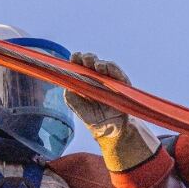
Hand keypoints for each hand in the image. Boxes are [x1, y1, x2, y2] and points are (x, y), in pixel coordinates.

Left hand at [64, 53, 159, 171]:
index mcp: (85, 81)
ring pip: (104, 64)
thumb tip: (67, 79)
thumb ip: (68, 90)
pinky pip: (117, 72)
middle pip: (91, 61)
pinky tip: (102, 67)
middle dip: (86, 58)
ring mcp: (110, 80)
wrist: (108, 129)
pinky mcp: (122, 84)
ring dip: (97, 61)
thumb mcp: (74, 103)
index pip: (79, 65)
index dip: (76, 59)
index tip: (73, 58)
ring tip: (94, 64)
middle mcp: (97, 78)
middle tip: (82, 59)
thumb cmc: (91, 117)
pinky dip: (110, 67)